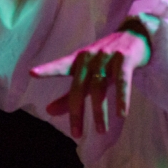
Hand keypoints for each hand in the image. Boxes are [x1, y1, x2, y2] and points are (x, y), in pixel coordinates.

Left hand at [30, 30, 149, 137]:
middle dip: (76, 111)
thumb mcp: (87, 73)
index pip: (61, 65)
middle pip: (79, 87)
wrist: (135, 34)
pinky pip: (122, 81)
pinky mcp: (125, 59)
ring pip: (99, 87)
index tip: (32, 73)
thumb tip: (48, 111)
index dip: (47, 70)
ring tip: (100, 130)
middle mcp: (90, 57)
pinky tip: (121, 114)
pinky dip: (122, 98)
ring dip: (99, 111)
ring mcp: (107, 57)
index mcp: (78, 60)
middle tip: (76, 133)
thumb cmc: (107, 58)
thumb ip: (68, 94)